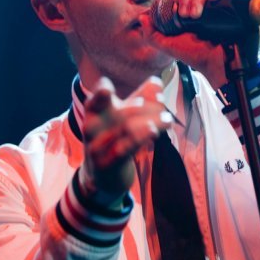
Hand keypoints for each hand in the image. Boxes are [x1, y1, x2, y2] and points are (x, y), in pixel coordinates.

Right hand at [80, 76, 171, 201]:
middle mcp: (92, 129)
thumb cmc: (114, 139)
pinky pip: (123, 149)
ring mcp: (97, 148)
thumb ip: (140, 98)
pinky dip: (140, 138)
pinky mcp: (106, 165)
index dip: (100, 92)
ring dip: (149, 121)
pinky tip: (153, 130)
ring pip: (125, 129)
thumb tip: (157, 82)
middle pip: (115, 113)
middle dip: (141, 105)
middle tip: (162, 100)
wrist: (102, 177)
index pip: (93, 100)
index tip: (108, 87)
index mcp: (94, 114)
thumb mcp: (123, 117)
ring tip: (167, 118)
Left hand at [141, 0, 259, 88]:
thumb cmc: (197, 57)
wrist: (219, 68)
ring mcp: (228, 3)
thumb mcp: (169, 46)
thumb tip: (142, 16)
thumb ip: (152, 34)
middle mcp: (214, 4)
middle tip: (184, 14)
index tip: (175, 4)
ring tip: (194, 15)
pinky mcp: (243, 5)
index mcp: (199, 8)